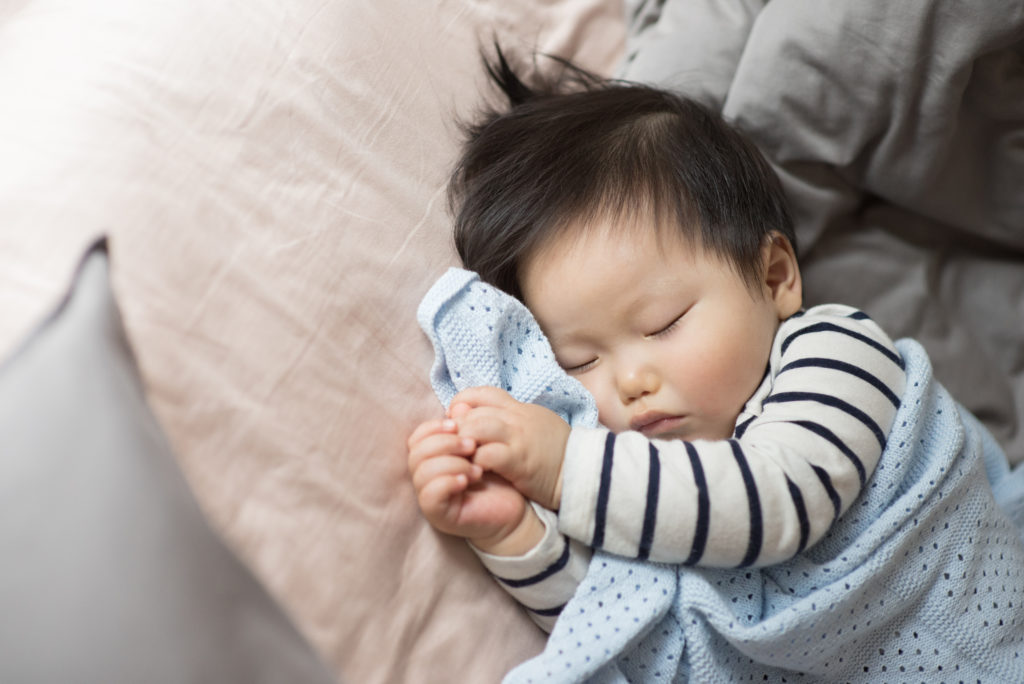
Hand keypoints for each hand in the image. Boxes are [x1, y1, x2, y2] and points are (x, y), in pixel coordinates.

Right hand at [407, 415, 543, 555]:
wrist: (518, 508)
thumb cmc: (500, 476)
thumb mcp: (484, 444)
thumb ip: (470, 425)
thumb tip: (458, 407)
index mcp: (433, 457)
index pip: (417, 437)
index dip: (433, 427)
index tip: (456, 424)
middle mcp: (426, 476)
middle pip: (416, 452)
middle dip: (445, 443)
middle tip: (472, 445)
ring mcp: (430, 497)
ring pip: (421, 472)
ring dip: (451, 463)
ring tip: (477, 468)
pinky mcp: (438, 515)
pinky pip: (429, 496)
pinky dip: (448, 482)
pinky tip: (468, 480)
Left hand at [450, 386, 570, 510]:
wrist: (583, 472)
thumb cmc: (556, 451)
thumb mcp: (534, 425)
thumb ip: (508, 418)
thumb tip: (475, 414)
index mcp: (520, 408)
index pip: (483, 393)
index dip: (463, 402)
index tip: (456, 419)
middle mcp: (517, 419)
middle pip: (473, 411)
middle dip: (456, 427)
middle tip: (451, 444)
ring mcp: (518, 439)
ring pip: (477, 428)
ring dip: (463, 442)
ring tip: (461, 457)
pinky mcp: (519, 461)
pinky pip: (488, 455)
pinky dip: (476, 461)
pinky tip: (475, 470)